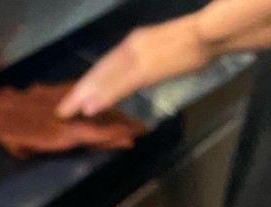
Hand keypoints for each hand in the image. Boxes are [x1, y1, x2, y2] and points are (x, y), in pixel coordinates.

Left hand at [56, 18, 207, 118]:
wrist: (208, 32)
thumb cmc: (196, 42)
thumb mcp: (166, 50)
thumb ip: (150, 62)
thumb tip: (144, 74)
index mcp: (136, 41)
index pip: (107, 63)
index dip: (91, 79)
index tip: (78, 94)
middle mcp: (131, 46)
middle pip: (100, 71)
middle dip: (81, 90)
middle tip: (62, 108)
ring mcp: (136, 57)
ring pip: (104, 78)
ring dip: (85, 96)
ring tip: (68, 111)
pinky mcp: (145, 69)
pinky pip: (119, 86)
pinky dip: (103, 97)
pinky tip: (90, 108)